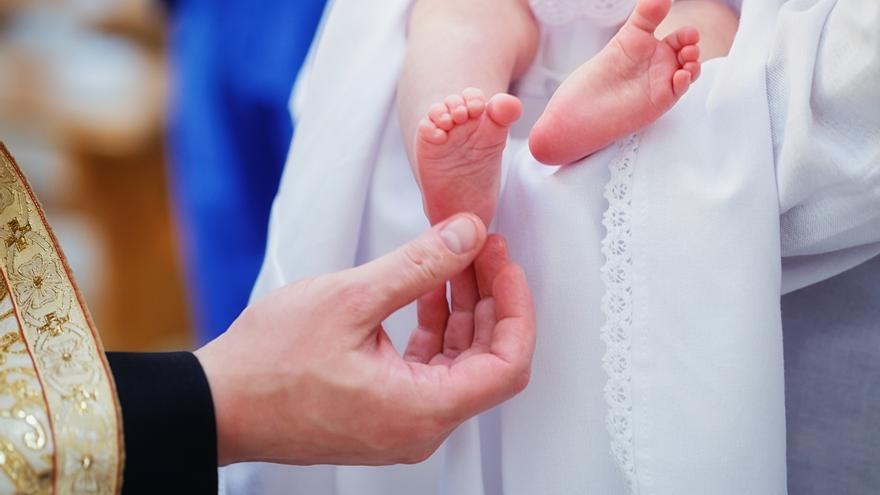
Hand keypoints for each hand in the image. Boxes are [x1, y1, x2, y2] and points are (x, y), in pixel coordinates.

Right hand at [194, 213, 534, 465]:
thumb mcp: (350, 299)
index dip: (516, 307)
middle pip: (486, 360)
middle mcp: (420, 426)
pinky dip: (435, 327)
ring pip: (458, 362)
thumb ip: (419, 265)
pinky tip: (427, 288)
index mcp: (422, 409)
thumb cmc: (268, 366)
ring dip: (462, 308)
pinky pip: (427, 367)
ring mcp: (402, 422)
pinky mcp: (383, 411)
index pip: (507, 364)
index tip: (504, 264)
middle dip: (490, 298)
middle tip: (481, 247)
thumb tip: (466, 235)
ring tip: (455, 258)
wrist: (217, 403)